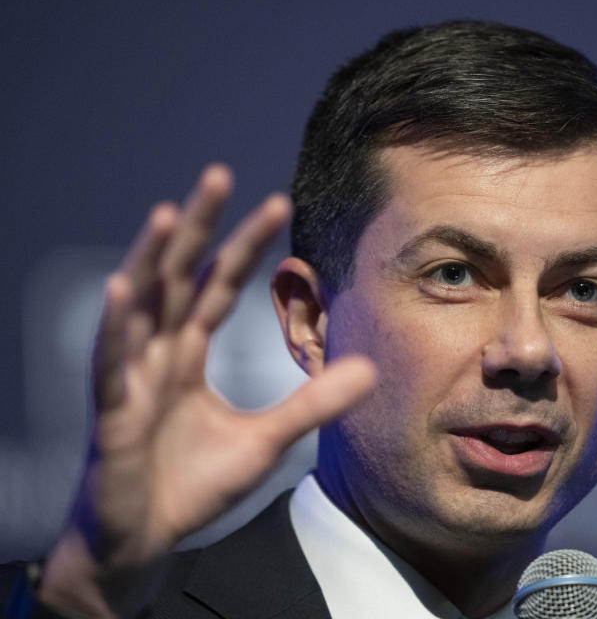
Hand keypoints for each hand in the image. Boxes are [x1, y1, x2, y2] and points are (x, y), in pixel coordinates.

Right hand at [39, 165, 375, 615]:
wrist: (147, 538)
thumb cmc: (193, 483)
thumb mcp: (266, 440)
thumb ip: (312, 403)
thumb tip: (370, 368)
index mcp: (188, 354)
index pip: (218, 286)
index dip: (244, 246)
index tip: (278, 203)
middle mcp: (156, 354)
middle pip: (178, 278)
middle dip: (197, 228)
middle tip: (218, 173)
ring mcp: (131, 380)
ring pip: (139, 307)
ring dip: (150, 260)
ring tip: (168, 215)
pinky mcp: (112, 415)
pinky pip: (111, 365)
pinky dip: (115, 327)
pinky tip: (123, 289)